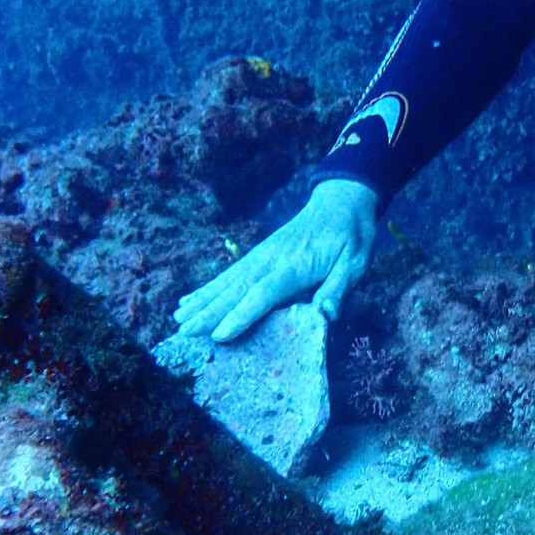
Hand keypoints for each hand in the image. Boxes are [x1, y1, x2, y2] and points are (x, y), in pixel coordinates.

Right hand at [174, 178, 378, 340]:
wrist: (342, 200)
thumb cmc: (352, 236)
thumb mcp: (356, 262)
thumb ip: (339, 288)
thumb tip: (325, 315)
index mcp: (296, 264)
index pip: (264, 292)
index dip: (242, 314)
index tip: (220, 334)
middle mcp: (272, 258)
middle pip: (237, 288)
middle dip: (210, 311)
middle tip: (184, 331)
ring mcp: (262, 255)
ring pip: (228, 280)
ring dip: (202, 299)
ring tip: (178, 317)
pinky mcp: (259, 254)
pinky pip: (230, 273)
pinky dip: (209, 287)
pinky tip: (191, 299)